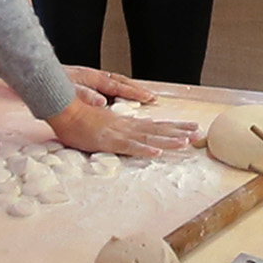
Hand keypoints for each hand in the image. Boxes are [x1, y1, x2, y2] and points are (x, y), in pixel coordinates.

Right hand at [49, 72, 201, 158]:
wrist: (64, 110)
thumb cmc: (78, 119)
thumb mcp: (101, 125)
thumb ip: (115, 129)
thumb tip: (128, 134)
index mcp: (127, 124)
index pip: (156, 126)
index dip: (174, 127)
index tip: (191, 128)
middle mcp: (127, 127)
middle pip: (158, 130)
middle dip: (180, 132)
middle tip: (199, 134)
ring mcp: (120, 134)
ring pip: (150, 137)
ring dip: (169, 140)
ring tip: (187, 141)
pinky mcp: (110, 141)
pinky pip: (130, 147)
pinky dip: (144, 149)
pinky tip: (158, 151)